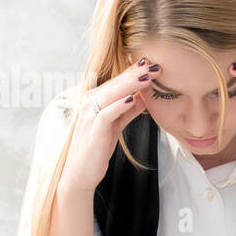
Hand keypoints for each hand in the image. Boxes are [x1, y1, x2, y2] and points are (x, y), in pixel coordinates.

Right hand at [59, 59, 155, 195]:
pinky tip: (133, 99)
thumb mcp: (115, 126)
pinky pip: (106, 114)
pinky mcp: (93, 130)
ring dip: (130, 85)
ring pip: (111, 95)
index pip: (116, 82)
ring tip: (147, 77)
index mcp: (94, 100)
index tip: (152, 63)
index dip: (133, 72)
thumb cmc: (97, 147)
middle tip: (155, 65)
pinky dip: (120, 105)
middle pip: (115, 84)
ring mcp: (89, 116)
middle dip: (135, 74)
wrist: (80, 172)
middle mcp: (89, 104)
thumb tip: (144, 97)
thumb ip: (128, 111)